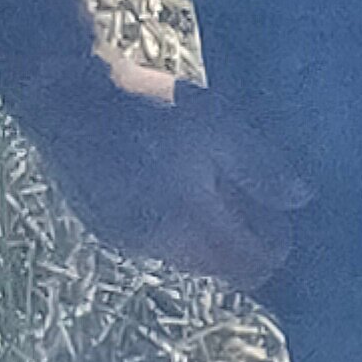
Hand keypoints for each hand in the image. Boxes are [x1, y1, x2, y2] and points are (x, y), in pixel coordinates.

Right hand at [9, 47, 309, 292]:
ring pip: (186, 257)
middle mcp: (157, 245)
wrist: (62, 94)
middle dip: (242, 243)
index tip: (279, 211)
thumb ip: (262, 169)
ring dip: (207, 235)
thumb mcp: (218, 126)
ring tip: (208, 182)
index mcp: (189, 224)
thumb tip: (300, 199)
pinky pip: (154, 242)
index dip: (275, 245)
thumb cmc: (146, 104)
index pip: (251, 267)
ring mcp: (126, 240)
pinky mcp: (103, 228)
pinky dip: (173, 226)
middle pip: (221, 268)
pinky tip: (170, 182)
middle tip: (248, 196)